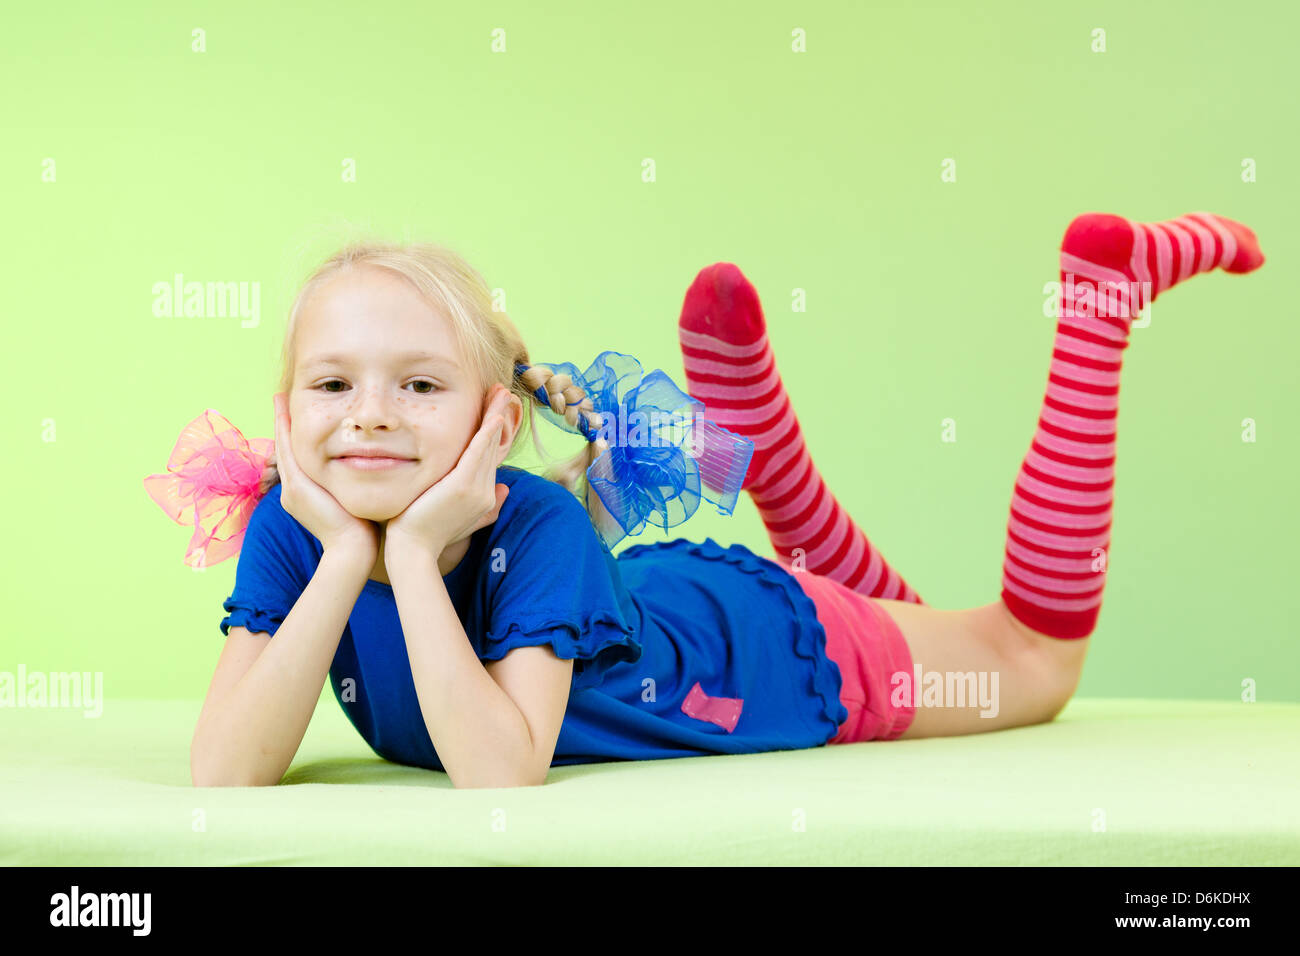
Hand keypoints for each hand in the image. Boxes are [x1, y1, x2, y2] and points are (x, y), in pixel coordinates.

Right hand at [272, 392, 380, 564]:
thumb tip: (372, 469)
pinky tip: (285, 408)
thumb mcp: (355, 501)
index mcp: (305, 494)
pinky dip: (285, 428)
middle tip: (282, 398)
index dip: (297, 436)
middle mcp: (293, 490)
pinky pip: (287, 449)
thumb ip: (355, 485)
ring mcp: (291, 488)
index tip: (298, 413)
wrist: (353, 550)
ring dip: (282, 421)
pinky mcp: (296, 486)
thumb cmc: (362, 530)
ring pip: (284, 447)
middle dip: (285, 424)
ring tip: (280, 398)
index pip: (300, 458)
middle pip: (287, 449)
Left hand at [384, 387, 512, 564]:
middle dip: (498, 416)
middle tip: (503, 391)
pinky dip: (486, 433)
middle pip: (493, 446)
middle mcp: (485, 491)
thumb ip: (484, 506)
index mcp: (483, 495)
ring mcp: (476, 489)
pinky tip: (492, 416)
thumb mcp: (460, 518)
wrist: (413, 550)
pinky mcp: (462, 485)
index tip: (496, 410)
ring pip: (489, 445)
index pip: (490, 456)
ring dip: (496, 416)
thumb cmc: (427, 535)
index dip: (494, 431)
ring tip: (501, 393)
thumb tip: (506, 490)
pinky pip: (478, 452)